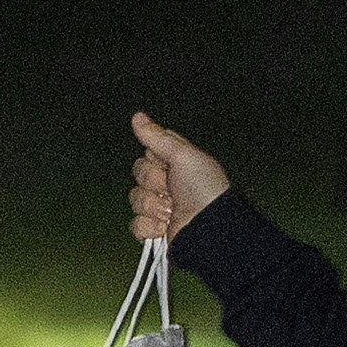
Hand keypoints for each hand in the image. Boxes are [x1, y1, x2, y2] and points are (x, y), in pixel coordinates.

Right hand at [126, 111, 231, 243]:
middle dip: (154, 183)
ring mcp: (160, 208)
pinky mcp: (154, 230)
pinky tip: (165, 227)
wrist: (210, 228)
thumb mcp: (184, 156)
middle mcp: (167, 184)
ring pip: (135, 199)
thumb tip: (136, 116)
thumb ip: (158, 137)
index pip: (148, 153)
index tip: (169, 164)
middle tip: (173, 190)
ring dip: (154, 207)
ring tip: (173, 211)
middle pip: (138, 174)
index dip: (154, 159)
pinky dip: (150, 227)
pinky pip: (135, 224)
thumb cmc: (203, 189)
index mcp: (176, 164)